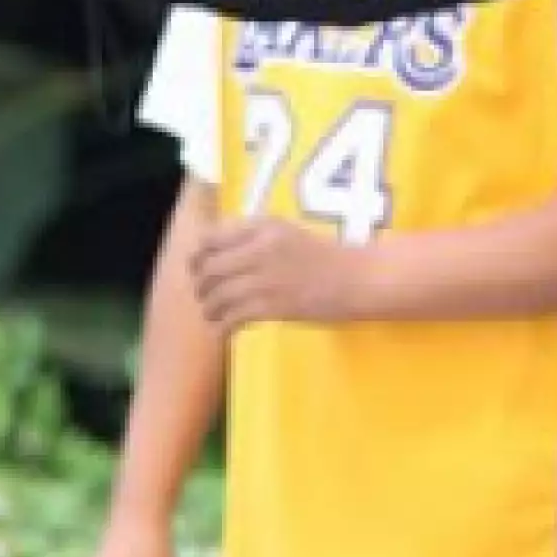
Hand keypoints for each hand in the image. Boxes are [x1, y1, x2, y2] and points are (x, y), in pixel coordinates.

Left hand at [190, 217, 373, 331]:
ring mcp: (266, 278)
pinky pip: (233, 317)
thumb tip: (218, 252)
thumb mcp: (288, 233)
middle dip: (199, 285)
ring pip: (217, 295)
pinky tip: (224, 330)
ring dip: (209, 307)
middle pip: (208, 268)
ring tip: (211, 314)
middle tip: (202, 294)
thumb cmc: (326, 257)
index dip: (197, 256)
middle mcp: (259, 248)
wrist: (359, 278)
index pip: (211, 238)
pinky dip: (222, 326)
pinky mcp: (273, 306)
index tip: (197, 267)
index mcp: (262, 226)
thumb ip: (254, 237)